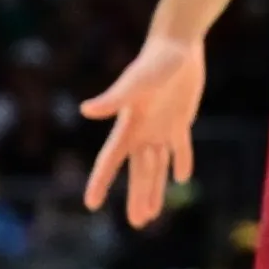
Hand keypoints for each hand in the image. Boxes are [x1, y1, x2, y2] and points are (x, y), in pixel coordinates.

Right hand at [80, 35, 206, 226]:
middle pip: (138, 171)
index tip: (91, 204)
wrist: (177, 44)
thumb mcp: (136, 82)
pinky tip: (182, 178)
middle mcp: (142, 130)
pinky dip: (181, 161)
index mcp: (128, 125)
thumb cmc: (155, 61)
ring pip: (157, 165)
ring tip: (152, 213)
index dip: (100, 182)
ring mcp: (162, 126)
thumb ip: (113, 98)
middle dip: (138, 197)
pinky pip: (181, 146)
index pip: (110, 160)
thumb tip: (86, 110)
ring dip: (156, 188)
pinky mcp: (181, 118)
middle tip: (139, 224)